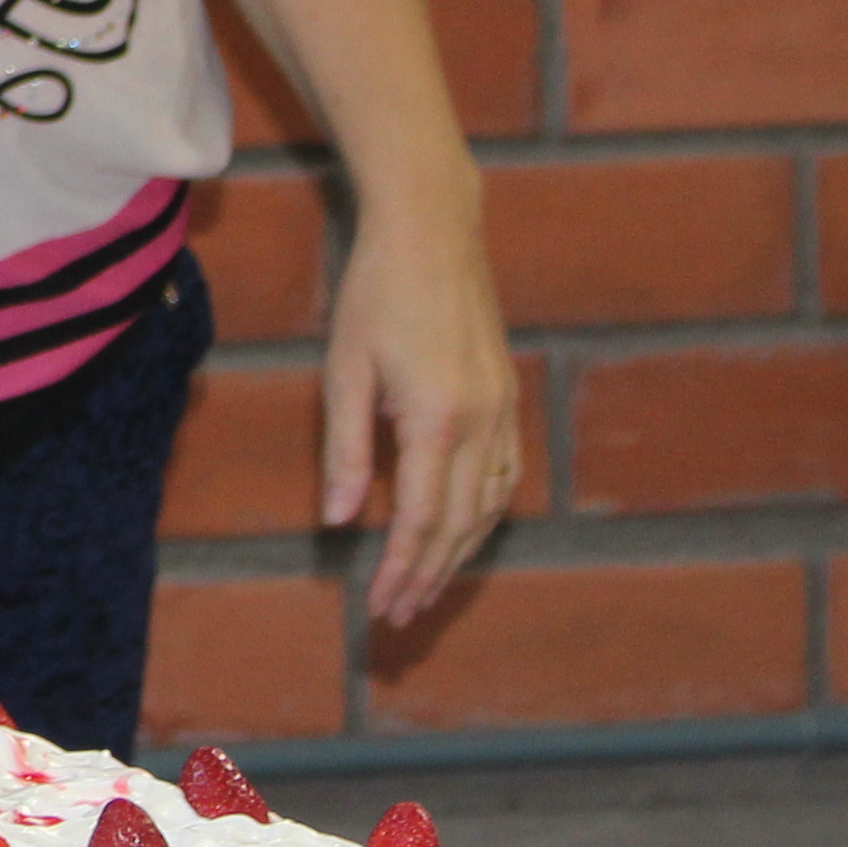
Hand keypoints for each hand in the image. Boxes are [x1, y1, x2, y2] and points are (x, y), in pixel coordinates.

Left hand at [324, 198, 522, 630]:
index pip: (418, 517)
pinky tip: (464, 531)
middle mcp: (481, 421)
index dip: (399, 567)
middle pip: (458, 523)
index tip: (378, 606)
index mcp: (435, 418)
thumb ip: (345, 449)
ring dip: (459, 552)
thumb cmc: (376, 295)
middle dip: (428, 574)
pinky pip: (506, 474)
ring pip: (489, 505)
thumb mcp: (344, 370)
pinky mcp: (509, 397)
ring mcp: (504, 409)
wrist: (433, 231)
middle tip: (398, 615)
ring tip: (427, 587)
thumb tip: (338, 519)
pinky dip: (485, 514)